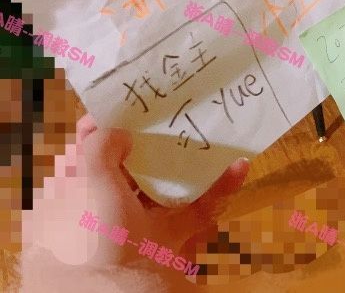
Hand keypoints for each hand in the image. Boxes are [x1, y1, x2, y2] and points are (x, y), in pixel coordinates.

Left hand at [78, 114, 249, 268]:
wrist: (119, 291)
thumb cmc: (97, 230)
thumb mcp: (90, 179)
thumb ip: (103, 146)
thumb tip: (124, 133)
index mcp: (79, 190)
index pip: (88, 147)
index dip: (105, 121)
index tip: (131, 99)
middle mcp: (106, 205)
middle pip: (130, 162)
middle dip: (153, 137)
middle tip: (175, 109)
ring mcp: (138, 223)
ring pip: (166, 184)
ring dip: (189, 160)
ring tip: (208, 131)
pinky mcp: (169, 237)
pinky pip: (196, 208)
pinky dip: (218, 189)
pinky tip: (238, 167)